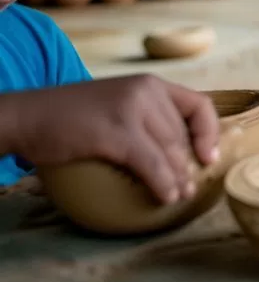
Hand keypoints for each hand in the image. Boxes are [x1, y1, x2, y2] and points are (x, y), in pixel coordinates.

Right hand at [2, 76, 220, 204]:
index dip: (210, 133)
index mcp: (150, 84)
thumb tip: (174, 150)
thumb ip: (144, 116)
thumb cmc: (69, 116)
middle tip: (189, 186)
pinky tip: (165, 197)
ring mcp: (132, 110)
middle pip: (182, 134)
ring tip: (180, 196)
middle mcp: (147, 91)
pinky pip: (152, 164)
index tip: (208, 157)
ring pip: (171, 151)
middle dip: (189, 164)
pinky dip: (163, 184)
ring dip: (179, 179)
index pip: (199, 104)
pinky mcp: (117, 133)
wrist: (27, 116)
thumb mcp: (115, 104)